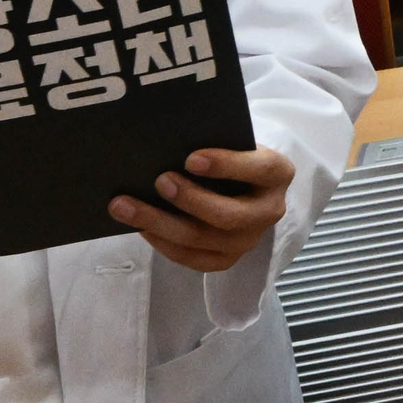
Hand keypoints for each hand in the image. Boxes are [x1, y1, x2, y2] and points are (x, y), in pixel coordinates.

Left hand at [109, 146, 294, 273]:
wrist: (245, 185)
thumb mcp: (234, 143)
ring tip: (125, 206)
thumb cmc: (233, 156)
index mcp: (277, 174)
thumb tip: (168, 144)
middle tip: (159, 181)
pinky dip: (163, 243)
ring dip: (159, 222)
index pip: (258, 169)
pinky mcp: (227, 259)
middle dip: (189, 199)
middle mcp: (269, 211)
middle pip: (227, 215)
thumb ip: (214, 144)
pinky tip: (141, 227)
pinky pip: (192, 258)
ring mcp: (249, 240)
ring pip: (201, 239)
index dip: (226, 165)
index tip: (191, 158)